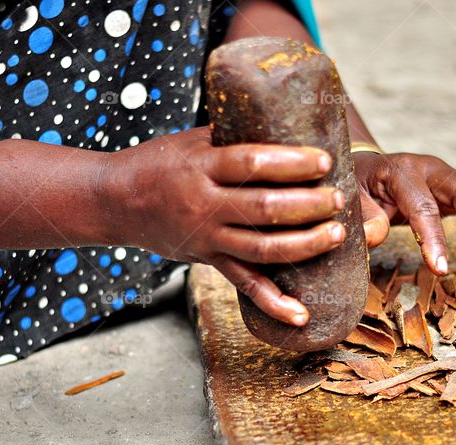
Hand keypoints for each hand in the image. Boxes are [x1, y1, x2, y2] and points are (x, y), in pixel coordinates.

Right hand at [106, 127, 345, 326]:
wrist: (117, 201)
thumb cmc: (161, 162)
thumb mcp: (193, 141)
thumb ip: (235, 138)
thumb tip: (287, 119)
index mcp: (201, 167)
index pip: (251, 163)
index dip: (290, 163)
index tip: (323, 161)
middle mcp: (204, 204)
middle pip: (264, 209)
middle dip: (308, 206)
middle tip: (338, 199)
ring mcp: (207, 238)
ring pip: (261, 248)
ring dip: (304, 245)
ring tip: (337, 235)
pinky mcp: (209, 260)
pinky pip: (244, 285)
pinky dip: (273, 304)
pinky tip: (301, 315)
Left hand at [352, 151, 455, 274]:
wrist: (367, 168)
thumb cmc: (359, 188)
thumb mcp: (352, 200)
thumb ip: (364, 217)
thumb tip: (377, 235)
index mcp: (402, 172)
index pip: (423, 206)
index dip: (433, 239)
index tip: (440, 269)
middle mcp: (432, 168)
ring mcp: (450, 174)